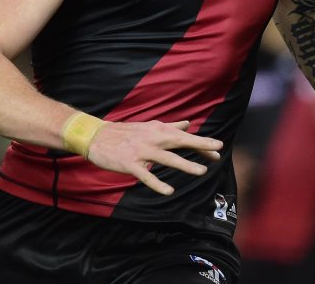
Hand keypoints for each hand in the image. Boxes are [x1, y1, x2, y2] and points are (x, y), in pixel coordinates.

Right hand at [87, 120, 221, 195]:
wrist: (96, 137)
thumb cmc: (124, 132)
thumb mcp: (148, 126)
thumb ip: (169, 126)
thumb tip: (187, 124)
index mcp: (157, 129)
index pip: (183, 136)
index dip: (201, 142)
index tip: (218, 147)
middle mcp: (152, 138)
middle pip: (179, 142)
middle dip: (199, 146)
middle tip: (217, 152)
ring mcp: (141, 151)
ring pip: (167, 158)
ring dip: (185, 164)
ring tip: (201, 171)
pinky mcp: (130, 163)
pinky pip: (146, 176)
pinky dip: (157, 183)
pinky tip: (169, 191)